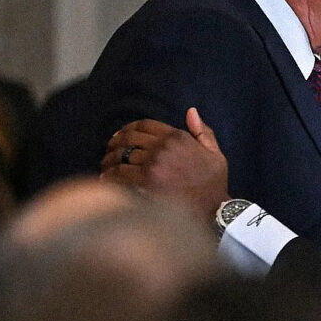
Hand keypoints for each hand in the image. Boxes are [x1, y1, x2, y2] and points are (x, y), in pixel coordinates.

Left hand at [101, 107, 228, 218]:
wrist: (214, 209)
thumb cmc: (214, 183)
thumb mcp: (215, 153)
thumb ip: (202, 131)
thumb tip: (191, 111)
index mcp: (178, 137)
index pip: (144, 125)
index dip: (129, 128)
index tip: (121, 134)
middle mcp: (163, 148)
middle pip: (129, 138)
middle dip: (115, 142)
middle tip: (109, 149)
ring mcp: (153, 165)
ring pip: (120, 155)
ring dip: (109, 159)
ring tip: (106, 165)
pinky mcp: (144, 183)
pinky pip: (119, 175)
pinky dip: (110, 176)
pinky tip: (107, 179)